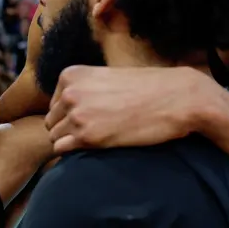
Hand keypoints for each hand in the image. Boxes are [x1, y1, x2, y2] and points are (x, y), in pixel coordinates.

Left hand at [44, 65, 217, 153]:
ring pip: (55, 137)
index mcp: (71, 75)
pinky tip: (96, 148)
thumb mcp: (107, 77)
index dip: (70, 114)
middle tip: (95, 132)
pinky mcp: (87, 136)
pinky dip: (74, 153)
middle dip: (68, 129)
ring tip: (98, 139)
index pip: (54, 104)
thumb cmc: (147, 88)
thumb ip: (84, 88)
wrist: (176, 98)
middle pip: (52, 121)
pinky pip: (62, 150)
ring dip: (72, 142)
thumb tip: (69, 107)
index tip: (92, 117)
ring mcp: (77, 114)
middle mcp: (69, 92)